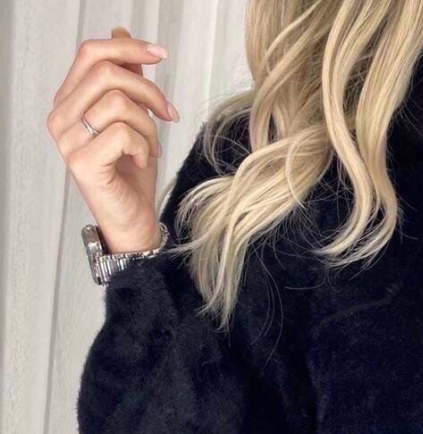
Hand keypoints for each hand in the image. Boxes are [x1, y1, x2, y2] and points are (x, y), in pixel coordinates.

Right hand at [46, 26, 179, 252]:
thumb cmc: (131, 173)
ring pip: (118, 103)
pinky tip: (142, 160)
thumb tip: (121, 33)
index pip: (91, 53)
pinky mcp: (83, 162)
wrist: (133, 219)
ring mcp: (68, 140)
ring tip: (151, 146)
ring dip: (149, 124)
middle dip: (149, 91)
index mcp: (69, 101)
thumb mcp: (134, 118)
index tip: (160, 54)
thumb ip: (126, 80)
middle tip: (168, 114)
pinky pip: (122, 133)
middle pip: (107, 73)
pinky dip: (143, 145)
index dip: (127, 47)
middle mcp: (61, 117)